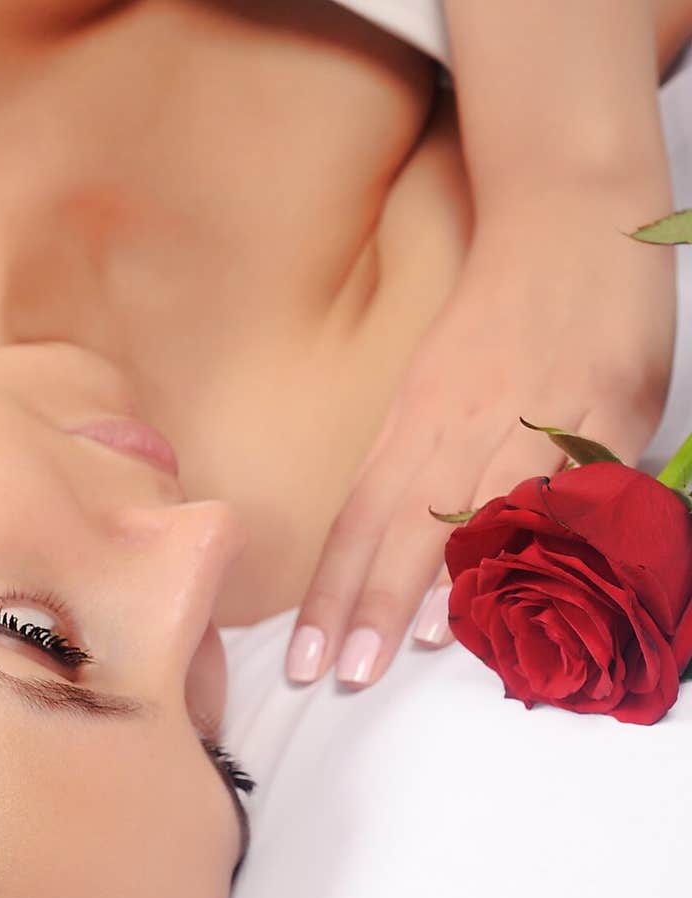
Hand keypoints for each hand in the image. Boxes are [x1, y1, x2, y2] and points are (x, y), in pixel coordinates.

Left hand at [284, 193, 675, 688]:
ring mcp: (529, 417)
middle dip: (365, 607)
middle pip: (397, 527)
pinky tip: (507, 584)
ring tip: (397, 652)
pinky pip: (560, 485)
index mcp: (414, 419)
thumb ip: (419, 464)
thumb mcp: (438, 386)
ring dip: (429, 585)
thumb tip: (397, 555)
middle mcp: (459, 424)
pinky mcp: (600, 412)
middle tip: (340, 678)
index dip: (331, 593)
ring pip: (469, 510)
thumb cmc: (498, 311)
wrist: (568, 209)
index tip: (307, 659)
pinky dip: (530, 537)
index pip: (357, 520)